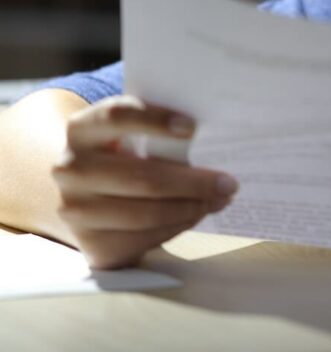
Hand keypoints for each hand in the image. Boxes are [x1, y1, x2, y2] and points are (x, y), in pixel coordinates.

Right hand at [52, 95, 237, 268]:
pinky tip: (197, 212)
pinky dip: (178, 226)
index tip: (193, 127)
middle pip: (141, 176)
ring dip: (191, 207)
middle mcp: (70, 169)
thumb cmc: (122, 150)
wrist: (83, 190)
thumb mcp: (130, 131)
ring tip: (220, 198)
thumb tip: (216, 134)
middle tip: (228, 181)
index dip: (156, 120)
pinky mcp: (90, 245)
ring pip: (145, 214)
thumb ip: (159, 128)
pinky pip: (144, 239)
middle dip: (193, 181)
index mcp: (81, 129)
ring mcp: (76, 211)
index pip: (117, 116)